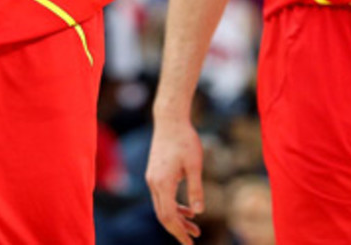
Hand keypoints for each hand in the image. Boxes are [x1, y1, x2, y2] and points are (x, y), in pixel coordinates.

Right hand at [146, 118, 204, 244]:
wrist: (170, 119)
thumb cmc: (184, 139)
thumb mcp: (195, 164)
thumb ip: (196, 188)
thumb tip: (199, 212)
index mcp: (162, 183)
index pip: (169, 216)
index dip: (179, 232)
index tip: (190, 243)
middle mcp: (153, 183)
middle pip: (163, 215)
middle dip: (178, 230)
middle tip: (193, 240)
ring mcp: (152, 179)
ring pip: (162, 207)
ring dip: (178, 219)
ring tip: (195, 229)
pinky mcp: (155, 174)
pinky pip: (163, 197)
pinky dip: (174, 206)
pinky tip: (188, 210)